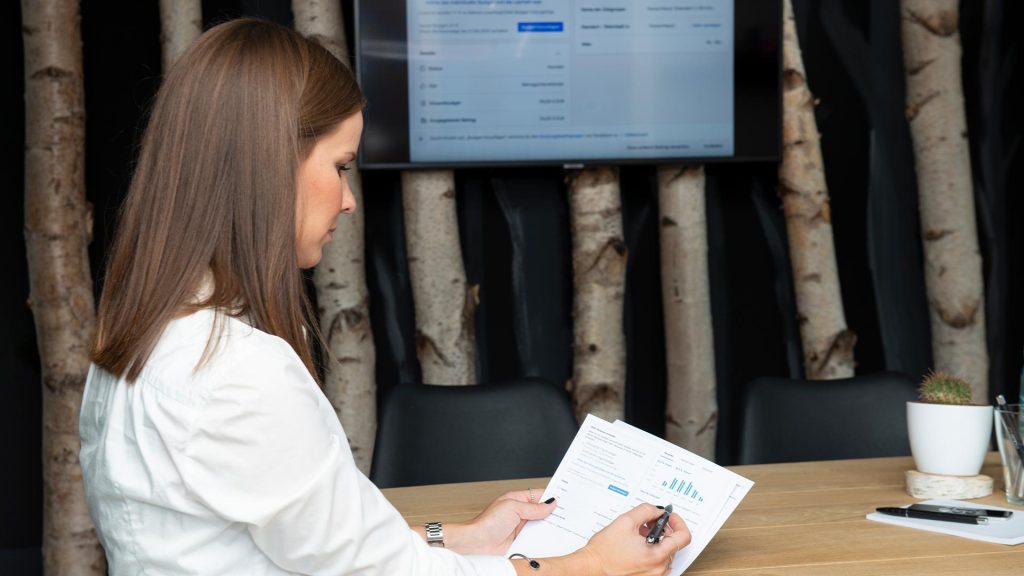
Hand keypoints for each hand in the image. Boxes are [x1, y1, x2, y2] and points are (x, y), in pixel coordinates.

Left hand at [445, 489, 555, 555]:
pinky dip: (545, 539)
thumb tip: (550, 503)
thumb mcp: (513, 508)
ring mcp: (522, 528)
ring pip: (542, 525)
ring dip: (550, 527)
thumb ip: (534, 507)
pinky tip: (552, 539)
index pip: (539, 495)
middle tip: (570, 514)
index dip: (552, 495)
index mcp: (518, 499)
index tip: (566, 497)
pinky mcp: (522, 541)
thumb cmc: (488, 523)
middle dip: (554, 513)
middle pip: (543, 511)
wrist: (477, 544)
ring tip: (564, 527)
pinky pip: (537, 539)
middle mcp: (521, 513)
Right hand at [573, 503, 689, 575]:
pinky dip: (651, 550)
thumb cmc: (605, 552)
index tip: (669, 516)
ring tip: (638, 534)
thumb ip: (646, 511)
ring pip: (665, 552)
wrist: (591, 568)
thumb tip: (657, 510)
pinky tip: (636, 544)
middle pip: (673, 544)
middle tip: (649, 521)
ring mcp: (654, 575)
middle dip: (663, 529)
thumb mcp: (626, 521)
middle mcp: (659, 569)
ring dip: (656, 539)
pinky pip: (657, 561)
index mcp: (658, 556)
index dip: (678, 522)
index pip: (683, 537)